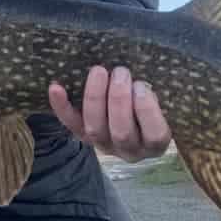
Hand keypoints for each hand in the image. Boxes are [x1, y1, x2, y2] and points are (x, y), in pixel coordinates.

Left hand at [48, 65, 170, 162]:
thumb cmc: (153, 103)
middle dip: (119, 99)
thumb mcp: (164, 101)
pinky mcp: (83, 135)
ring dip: (95, 98)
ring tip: (99, 71)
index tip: (142, 86)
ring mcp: (104, 144)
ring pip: (95, 129)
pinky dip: (61, 106)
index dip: (147, 111)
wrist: (130, 114)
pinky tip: (56, 87)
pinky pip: (70, 124)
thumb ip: (158, 92)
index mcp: (155, 143)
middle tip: (121, 72)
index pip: (154, 135)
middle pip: (121, 132)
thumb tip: (148, 74)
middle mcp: (130, 149)